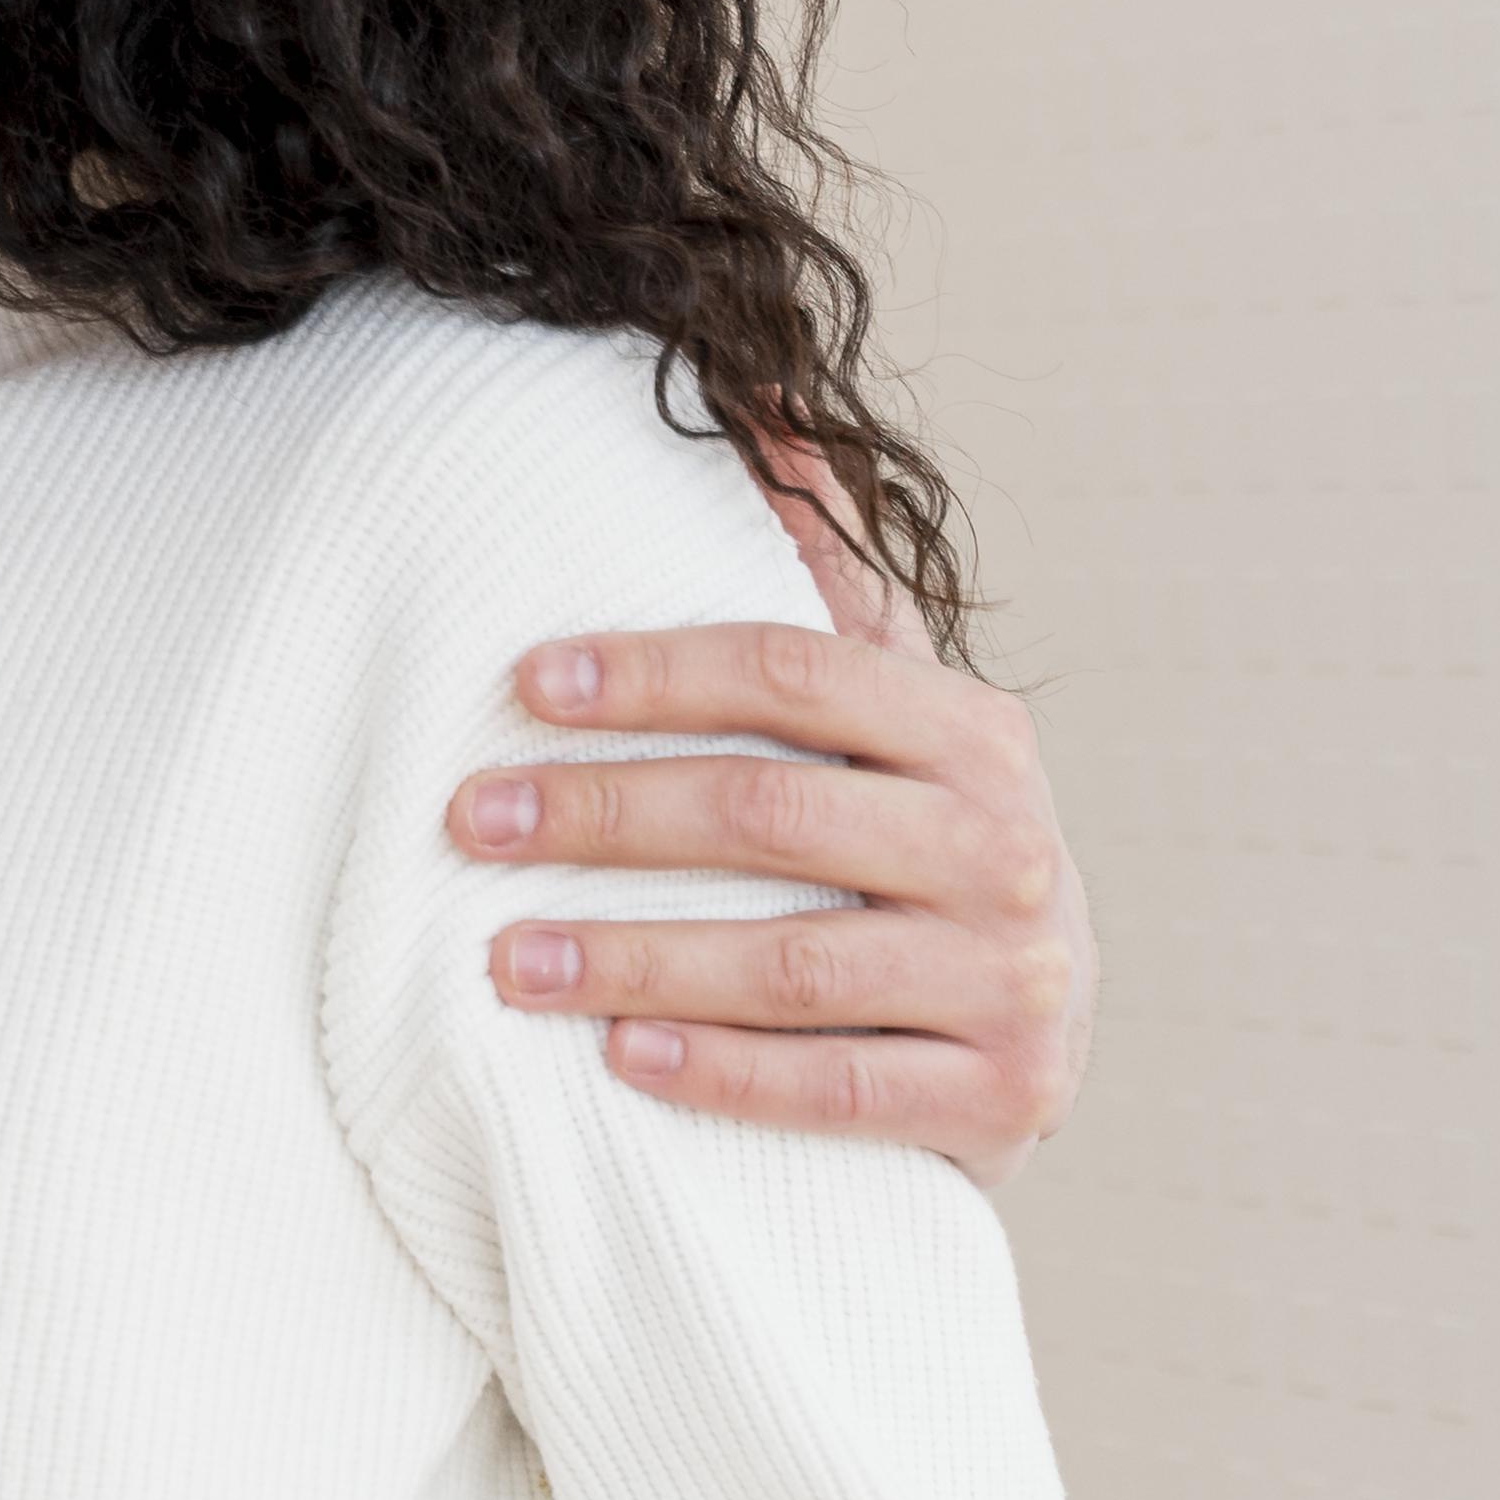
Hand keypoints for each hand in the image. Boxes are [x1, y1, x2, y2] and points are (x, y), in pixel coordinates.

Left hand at [474, 453, 1092, 1182]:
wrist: (1028, 1037)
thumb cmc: (917, 851)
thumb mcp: (893, 720)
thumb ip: (830, 580)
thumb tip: (761, 402)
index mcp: (976, 737)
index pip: (798, 674)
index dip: (655, 673)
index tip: (522, 683)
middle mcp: (1010, 849)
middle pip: (773, 813)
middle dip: (605, 813)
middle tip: (471, 819)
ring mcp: (1015, 979)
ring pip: (793, 964)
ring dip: (632, 957)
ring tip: (504, 957)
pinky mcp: (1002, 1098)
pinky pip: (834, 1088)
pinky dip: (720, 1073)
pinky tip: (617, 1056)